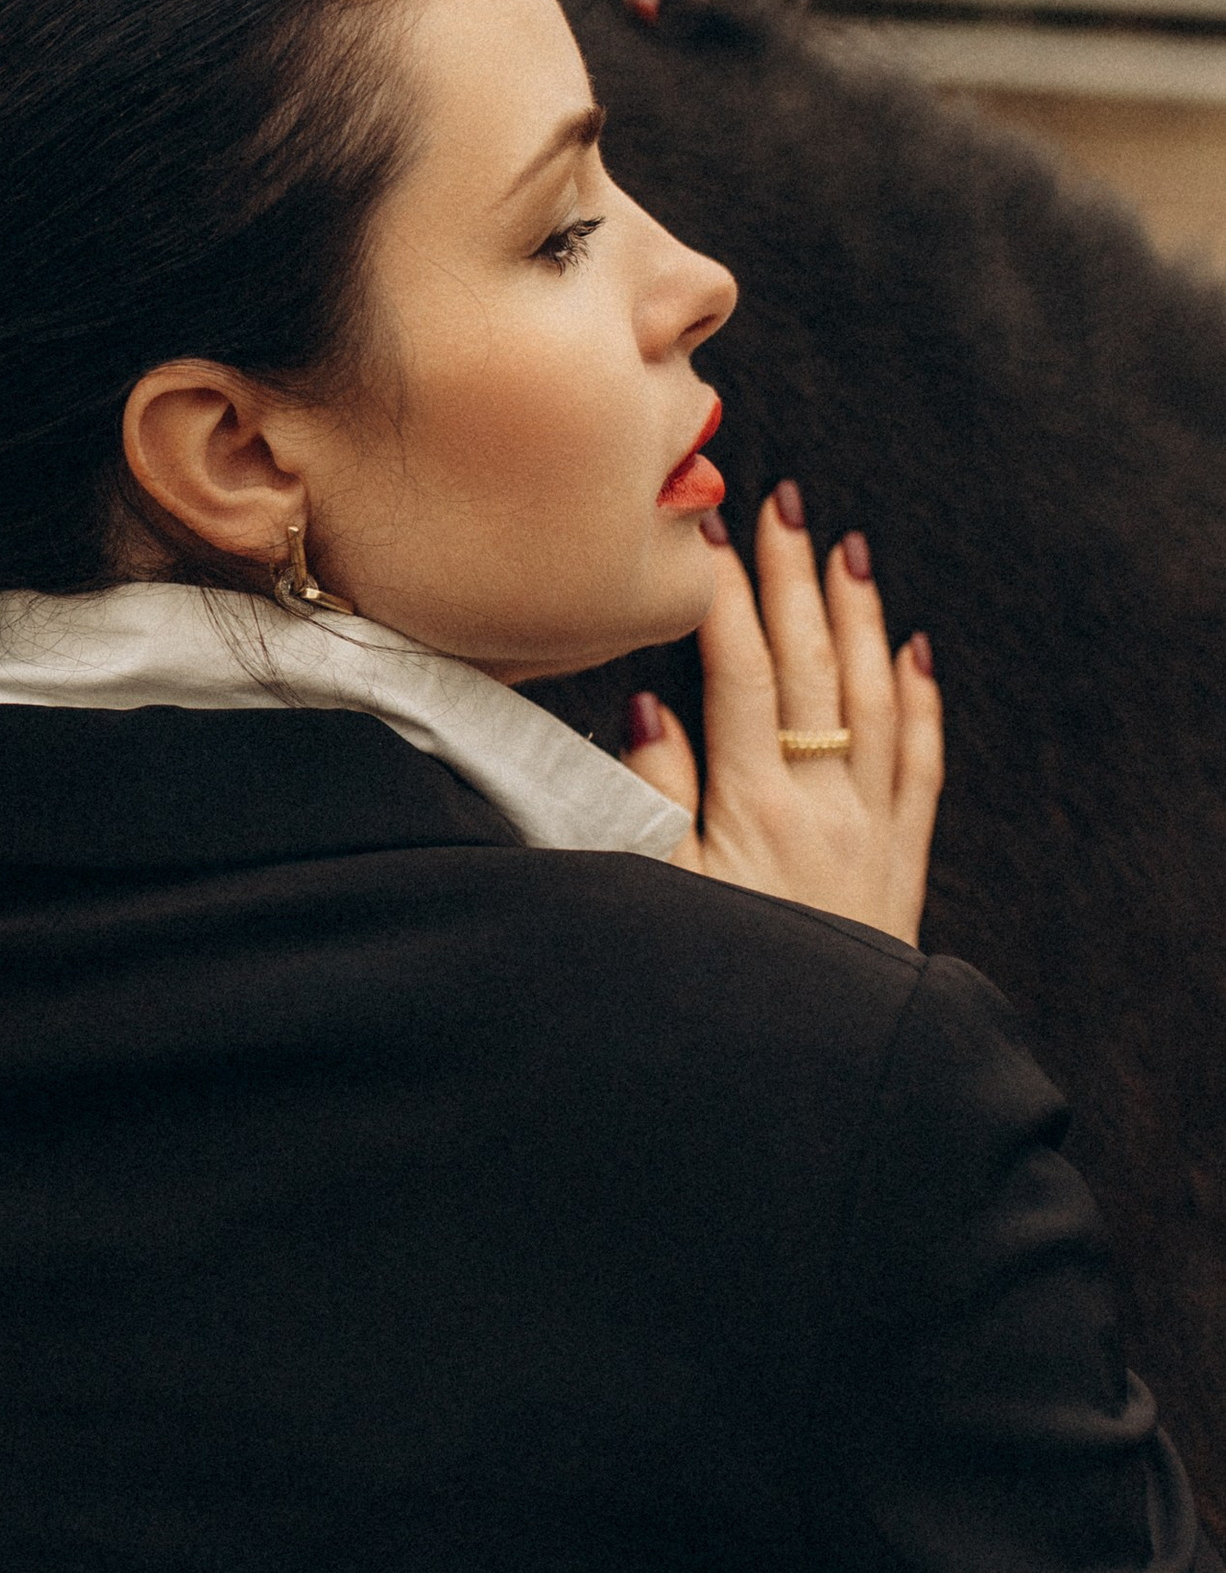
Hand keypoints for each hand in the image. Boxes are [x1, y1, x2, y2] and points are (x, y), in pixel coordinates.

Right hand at [623, 486, 943, 945]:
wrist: (812, 1069)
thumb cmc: (719, 982)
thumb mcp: (659, 895)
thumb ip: (654, 796)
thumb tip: (650, 704)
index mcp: (753, 807)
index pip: (741, 674)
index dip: (724, 597)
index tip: (708, 533)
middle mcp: (824, 804)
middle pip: (813, 667)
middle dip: (794, 579)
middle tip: (783, 503)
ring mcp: (873, 828)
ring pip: (875, 698)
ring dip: (860, 617)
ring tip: (845, 548)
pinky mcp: (904, 859)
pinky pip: (924, 763)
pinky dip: (921, 700)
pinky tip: (916, 649)